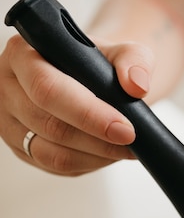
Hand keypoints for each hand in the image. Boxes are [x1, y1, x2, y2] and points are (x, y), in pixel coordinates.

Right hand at [0, 35, 153, 175]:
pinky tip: (109, 154)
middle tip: (131, 140)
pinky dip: (88, 163)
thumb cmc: (102, 62)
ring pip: (50, 152)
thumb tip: (136, 86)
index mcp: (24, 54)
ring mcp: (11, 121)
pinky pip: (54, 166)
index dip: (88, 113)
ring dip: (95, 155)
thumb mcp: (125, 51)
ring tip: (126, 149)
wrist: (93, 78)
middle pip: (48, 125)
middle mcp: (9, 88)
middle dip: (97, 139)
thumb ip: (134, 60)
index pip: (47, 88)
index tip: (125, 127)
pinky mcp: (22, 147)